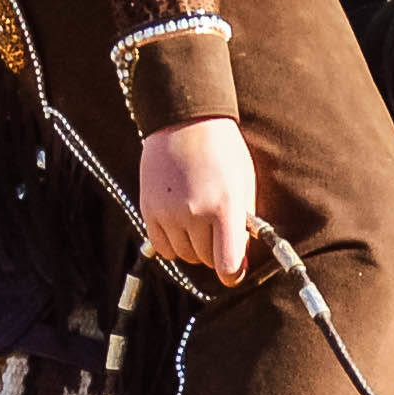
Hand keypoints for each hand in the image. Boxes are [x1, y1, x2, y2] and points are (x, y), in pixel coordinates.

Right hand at [134, 119, 258, 281]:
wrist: (186, 121)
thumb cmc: (223, 151)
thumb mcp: (244, 183)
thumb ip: (244, 223)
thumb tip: (241, 261)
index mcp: (226, 206)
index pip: (228, 264)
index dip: (234, 273)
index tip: (235, 271)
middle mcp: (195, 213)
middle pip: (207, 260)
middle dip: (215, 251)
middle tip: (218, 229)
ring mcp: (169, 212)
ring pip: (185, 255)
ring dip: (194, 246)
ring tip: (199, 219)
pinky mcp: (150, 210)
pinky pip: (163, 248)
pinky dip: (173, 243)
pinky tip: (180, 224)